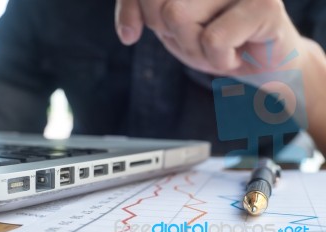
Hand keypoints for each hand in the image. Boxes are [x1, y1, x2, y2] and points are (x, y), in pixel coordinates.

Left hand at [115, 0, 302, 76]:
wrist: (264, 64)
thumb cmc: (218, 41)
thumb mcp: (172, 30)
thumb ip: (145, 13)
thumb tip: (127, 34)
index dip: (130, 8)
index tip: (130, 33)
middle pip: (157, 2)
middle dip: (172, 35)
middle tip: (201, 39)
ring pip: (177, 16)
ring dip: (195, 49)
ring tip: (221, 47)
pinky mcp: (264, 3)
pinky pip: (213, 40)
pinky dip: (219, 61)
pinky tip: (238, 55)